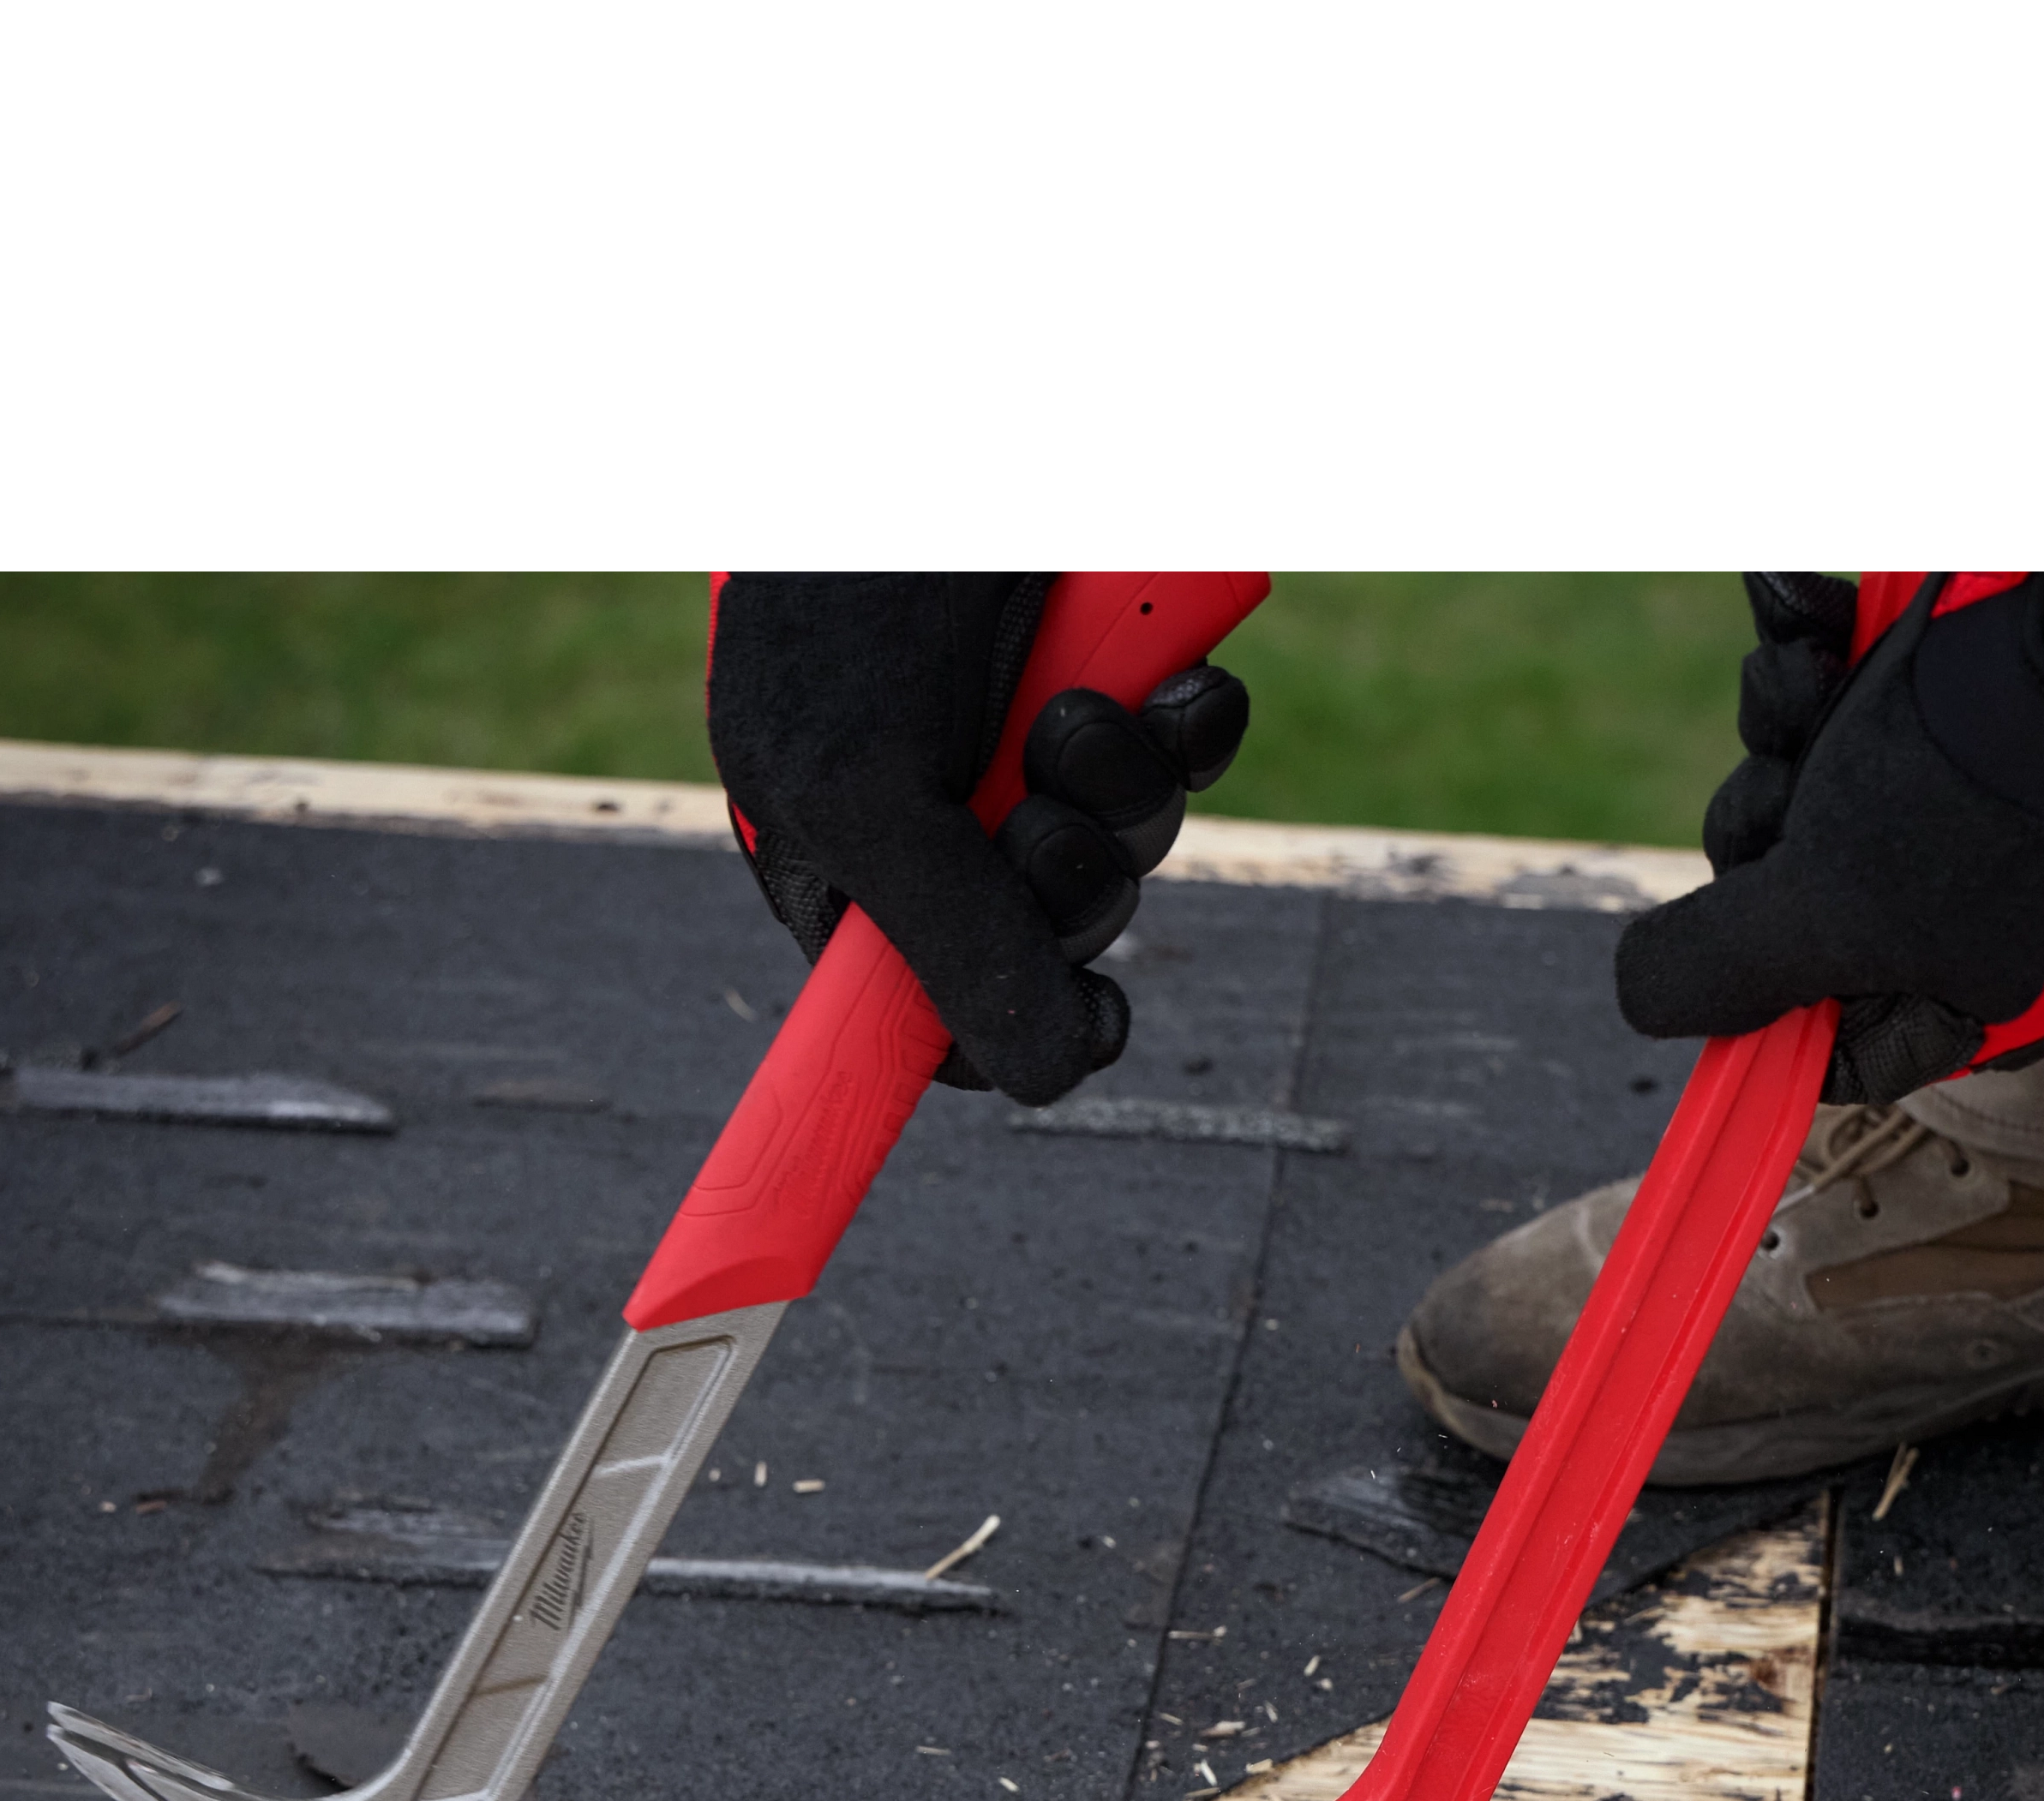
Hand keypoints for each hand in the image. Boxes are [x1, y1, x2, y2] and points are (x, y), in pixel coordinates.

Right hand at [706, 569, 1250, 1104]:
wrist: (933, 476)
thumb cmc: (851, 604)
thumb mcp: (867, 796)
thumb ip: (947, 949)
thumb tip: (1039, 1082)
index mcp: (856, 871)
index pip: (939, 1015)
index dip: (1009, 1036)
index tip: (1084, 1025)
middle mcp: (951, 824)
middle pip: (1059, 942)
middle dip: (1076, 887)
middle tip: (1039, 815)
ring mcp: (1038, 754)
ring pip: (1136, 851)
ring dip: (1127, 796)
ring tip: (1075, 713)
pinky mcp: (1122, 685)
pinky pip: (1193, 756)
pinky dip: (1192, 728)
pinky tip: (1165, 684)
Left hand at [1616, 569, 2043, 1106]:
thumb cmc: (1967, 790)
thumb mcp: (1822, 912)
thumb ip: (1720, 973)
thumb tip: (1644, 997)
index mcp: (1971, 994)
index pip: (1841, 1049)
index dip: (1763, 1018)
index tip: (1716, 971)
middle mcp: (1963, 909)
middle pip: (1794, 913)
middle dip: (1765, 839)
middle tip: (1789, 807)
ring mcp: (1948, 804)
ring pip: (1795, 793)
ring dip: (1779, 730)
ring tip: (1817, 691)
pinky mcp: (1931, 708)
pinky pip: (1820, 699)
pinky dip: (1801, 656)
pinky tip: (1808, 622)